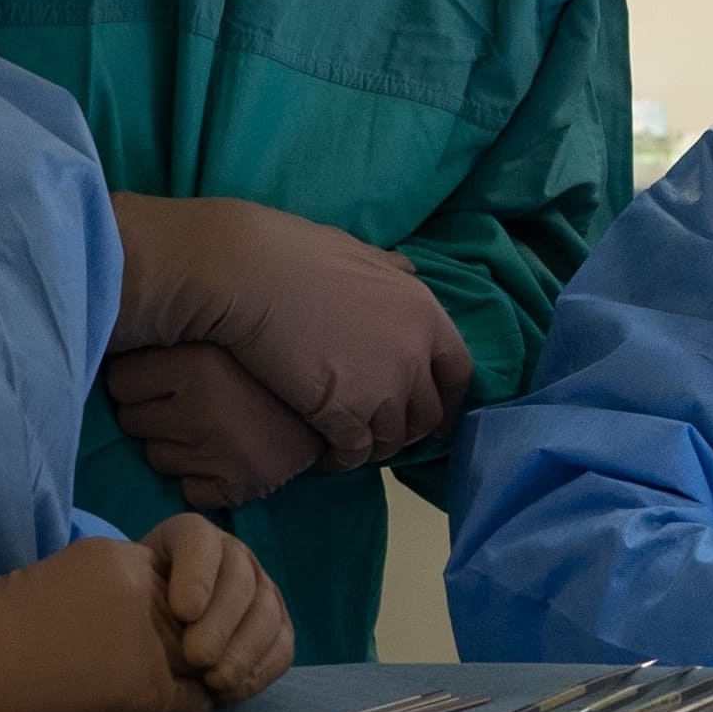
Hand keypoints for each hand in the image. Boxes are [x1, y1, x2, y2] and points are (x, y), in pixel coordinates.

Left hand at [105, 344, 330, 511]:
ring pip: (156, 458)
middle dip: (154, 413)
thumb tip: (110, 331)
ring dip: (175, 446)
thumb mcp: (226, 331)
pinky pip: (190, 490)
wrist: (349, 399)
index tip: (164, 376)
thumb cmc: (277, 359)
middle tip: (190, 402)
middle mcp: (201, 408)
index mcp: (196, 362)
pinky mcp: (238, 486)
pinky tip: (226, 457)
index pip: (119, 380)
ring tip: (212, 426)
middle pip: (131, 421)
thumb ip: (175, 334)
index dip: (140, 379)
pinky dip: (203, 480)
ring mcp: (218, 452)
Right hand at [111, 193, 474, 468]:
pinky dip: (344, 459)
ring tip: (351, 444)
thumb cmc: (300, 255)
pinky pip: (354, 453)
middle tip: (383, 431)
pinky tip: (327, 455)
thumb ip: (393, 269)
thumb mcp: (363, 252)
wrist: (253, 274)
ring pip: (392, 441)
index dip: (448, 398)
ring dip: (375, 447)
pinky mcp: (342, 415)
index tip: (435, 413)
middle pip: (428, 415)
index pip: (459, 371)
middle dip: (409, 429)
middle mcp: (413, 356)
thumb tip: (407, 270)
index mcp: (426, 314)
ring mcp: (381, 389)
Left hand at [143, 513, 294, 704]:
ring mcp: (260, 586)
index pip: (199, 539)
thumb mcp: (123, 588)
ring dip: (243, 650)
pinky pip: (282, 642)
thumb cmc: (131, 604)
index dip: (197, 574)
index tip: (184, 612)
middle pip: (239, 577)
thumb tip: (141, 626)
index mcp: (189, 535)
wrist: (151, 625)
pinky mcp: (276, 622)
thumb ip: (130, 596)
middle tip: (198, 657)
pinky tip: (232, 689)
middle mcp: (231, 554)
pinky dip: (261, 669)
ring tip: (214, 681)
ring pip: (266, 611)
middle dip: (221, 621)